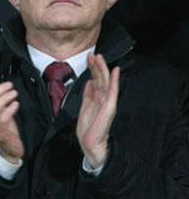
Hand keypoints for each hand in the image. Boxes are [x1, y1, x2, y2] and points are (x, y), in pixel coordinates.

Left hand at [76, 53, 119, 169]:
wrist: (90, 144)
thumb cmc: (88, 129)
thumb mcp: (84, 107)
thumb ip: (88, 94)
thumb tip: (89, 81)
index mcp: (96, 99)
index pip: (95, 80)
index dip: (93, 69)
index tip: (89, 57)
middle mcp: (103, 99)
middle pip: (101, 79)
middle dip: (97, 66)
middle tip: (94, 53)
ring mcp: (107, 103)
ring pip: (106, 82)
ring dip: (103, 69)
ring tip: (100, 57)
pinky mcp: (110, 108)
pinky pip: (112, 92)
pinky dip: (114, 81)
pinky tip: (115, 71)